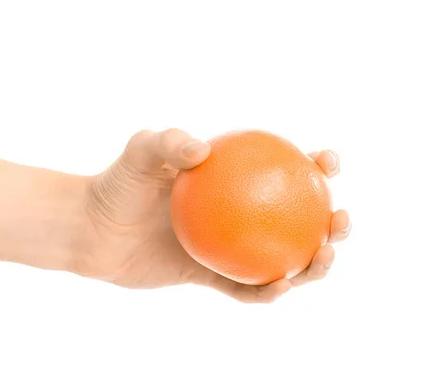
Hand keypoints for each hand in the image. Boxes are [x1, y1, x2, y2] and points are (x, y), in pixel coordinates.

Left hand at [80, 129, 350, 302]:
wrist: (92, 230)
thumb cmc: (116, 186)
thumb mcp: (139, 154)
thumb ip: (167, 142)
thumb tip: (203, 148)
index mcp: (229, 182)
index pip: (282, 170)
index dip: (315, 165)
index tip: (328, 162)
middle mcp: (235, 214)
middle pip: (296, 219)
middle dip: (332, 221)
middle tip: (340, 220)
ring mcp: (226, 247)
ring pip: (282, 258)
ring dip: (312, 264)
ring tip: (323, 258)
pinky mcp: (210, 277)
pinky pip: (245, 288)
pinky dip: (267, 291)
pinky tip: (280, 286)